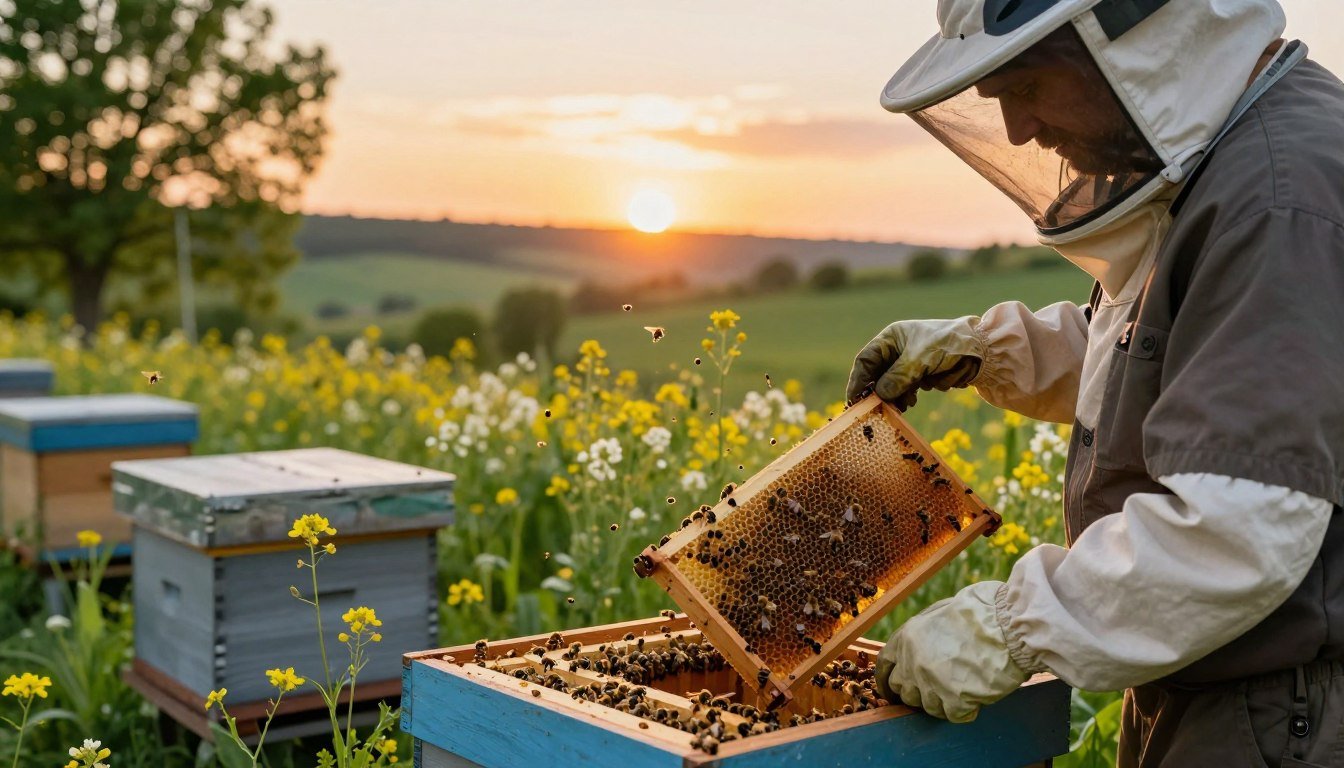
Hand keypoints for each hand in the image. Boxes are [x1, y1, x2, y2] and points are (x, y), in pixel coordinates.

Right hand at [846, 317, 984, 408]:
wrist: (982, 351)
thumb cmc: (948, 345)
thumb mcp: (919, 360)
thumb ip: (897, 378)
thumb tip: (879, 395)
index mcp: (892, 337)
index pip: (865, 360)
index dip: (858, 380)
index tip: (854, 400)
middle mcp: (897, 349)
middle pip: (877, 375)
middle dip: (877, 393)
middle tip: (874, 411)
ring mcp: (909, 363)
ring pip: (891, 386)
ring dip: (893, 398)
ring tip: (899, 407)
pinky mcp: (920, 375)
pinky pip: (905, 391)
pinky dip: (905, 398)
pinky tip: (910, 403)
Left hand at [875, 581, 1030, 722]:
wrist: (1009, 625)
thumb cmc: (981, 612)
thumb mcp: (941, 611)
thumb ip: (923, 630)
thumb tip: (918, 644)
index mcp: (907, 637)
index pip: (885, 666)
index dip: (887, 680)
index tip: (891, 690)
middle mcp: (913, 662)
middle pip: (903, 690)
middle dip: (918, 691)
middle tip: (937, 688)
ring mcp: (932, 683)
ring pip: (928, 707)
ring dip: (943, 702)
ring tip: (963, 688)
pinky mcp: (954, 700)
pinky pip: (952, 715)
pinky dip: (964, 710)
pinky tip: (976, 697)